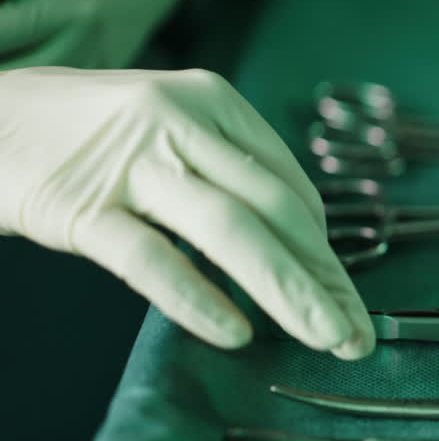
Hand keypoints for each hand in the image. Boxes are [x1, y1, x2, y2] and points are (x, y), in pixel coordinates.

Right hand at [0, 67, 374, 359]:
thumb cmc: (80, 132)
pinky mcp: (80, 205)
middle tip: (357, 336)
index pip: (291, 187)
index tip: (346, 297)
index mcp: (212, 102)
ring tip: (326, 339)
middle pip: (277, 211)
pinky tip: (235, 333)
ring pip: (232, 231)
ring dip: (289, 292)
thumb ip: (225, 172)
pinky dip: (198, 297)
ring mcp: (131, 162)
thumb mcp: (164, 128)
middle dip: (325, 280)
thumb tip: (296, 242)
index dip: (326, 250)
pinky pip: (151, 258)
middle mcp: (181, 123)